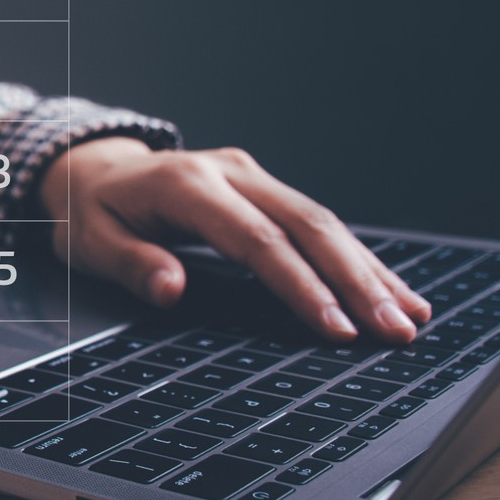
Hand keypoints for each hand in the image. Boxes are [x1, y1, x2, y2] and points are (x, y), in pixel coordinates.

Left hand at [35, 138, 429, 342]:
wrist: (94, 169)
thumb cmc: (91, 213)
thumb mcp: (89, 242)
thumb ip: (131, 265)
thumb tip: (172, 290)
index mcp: (186, 185)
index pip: (256, 240)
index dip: (301, 285)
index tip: (337, 328)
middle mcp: (229, 172)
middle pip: (307, 225)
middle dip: (356, 281)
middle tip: (395, 331)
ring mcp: (252, 176)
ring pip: (324, 221)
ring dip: (369, 271)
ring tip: (411, 317)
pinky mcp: (264, 188)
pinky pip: (317, 223)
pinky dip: (356, 259)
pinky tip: (391, 290)